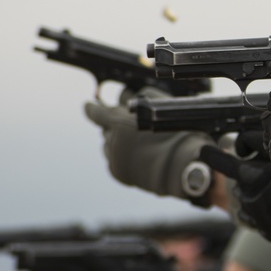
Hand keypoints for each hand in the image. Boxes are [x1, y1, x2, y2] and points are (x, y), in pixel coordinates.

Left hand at [83, 87, 215, 204]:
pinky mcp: (118, 172)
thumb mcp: (161, 108)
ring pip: (109, 145)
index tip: (88, 105)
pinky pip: (115, 160)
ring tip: (140, 144)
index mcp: (119, 122)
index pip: (97, 113)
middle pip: (106, 128)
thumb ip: (140, 99)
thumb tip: (130, 97)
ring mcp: (114, 158)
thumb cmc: (178, 136)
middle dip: (115, 125)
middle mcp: (112, 140)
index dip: (91, 108)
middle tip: (133, 127)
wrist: (183, 168)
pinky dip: (123, 156)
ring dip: (118, 141)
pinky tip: (140, 156)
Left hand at [201, 146, 270, 243]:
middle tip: (267, 179)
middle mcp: (247, 197)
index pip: (226, 164)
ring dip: (256, 198)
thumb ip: (259, 147)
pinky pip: (258, 219)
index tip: (204, 151)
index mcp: (250, 177)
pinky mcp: (264, 230)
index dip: (214, 156)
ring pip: (247, 203)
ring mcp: (254, 216)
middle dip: (247, 182)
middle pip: (239, 185)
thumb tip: (240, 144)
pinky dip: (264, 214)